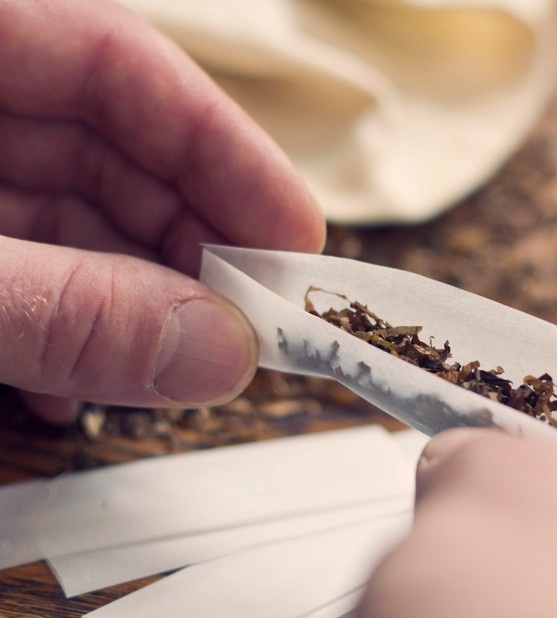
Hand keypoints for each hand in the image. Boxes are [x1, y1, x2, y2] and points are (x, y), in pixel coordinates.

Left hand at [0, 0, 325, 420]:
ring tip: (173, 372)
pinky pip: (17, 271)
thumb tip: (216, 352)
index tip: (297, 241)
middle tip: (247, 328)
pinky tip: (71, 384)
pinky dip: (56, 329)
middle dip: (186, 248)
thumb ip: (62, 308)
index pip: (121, 63)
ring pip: (71, 223)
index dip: (225, 150)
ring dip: (129, 307)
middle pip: (111, 153)